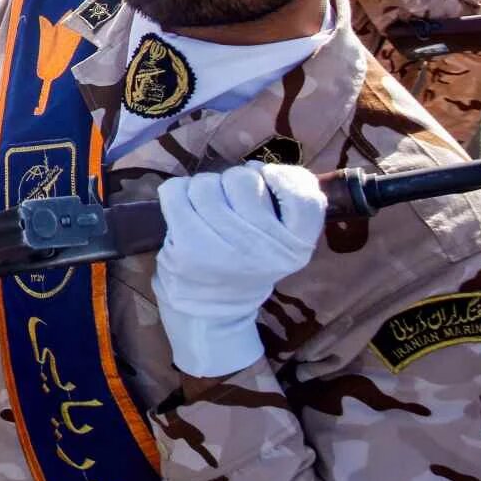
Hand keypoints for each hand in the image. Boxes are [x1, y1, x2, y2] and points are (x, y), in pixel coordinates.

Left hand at [153, 162, 323, 377]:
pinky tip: (183, 207)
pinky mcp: (189, 246)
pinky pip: (176, 191)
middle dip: (233, 182)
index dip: (285, 176)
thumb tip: (264, 169)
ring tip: (206, 210)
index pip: (305, 198)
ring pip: (207, 183)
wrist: (211, 311)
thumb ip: (286, 208)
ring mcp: (225, 247)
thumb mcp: (282, 245)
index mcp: (296, 247)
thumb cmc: (246, 265)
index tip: (268, 179)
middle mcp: (264, 248)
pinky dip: (176, 192)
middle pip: (244, 179)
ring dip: (203, 188)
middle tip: (230, 201)